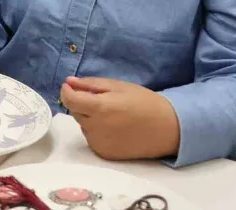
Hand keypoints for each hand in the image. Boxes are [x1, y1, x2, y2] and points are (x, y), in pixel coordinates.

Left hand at [60, 76, 180, 160]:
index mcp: (100, 108)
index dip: (66, 91)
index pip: (69, 100)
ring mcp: (100, 143)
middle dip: (82, 103)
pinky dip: (96, 131)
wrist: (168, 128)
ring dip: (89, 118)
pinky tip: (114, 128)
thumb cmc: (144, 102)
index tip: (70, 86)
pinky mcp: (105, 154)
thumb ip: (90, 84)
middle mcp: (96, 128)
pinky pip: (91, 138)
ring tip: (112, 115)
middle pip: (75, 112)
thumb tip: (68, 81)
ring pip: (82, 125)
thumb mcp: (118, 86)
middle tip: (103, 100)